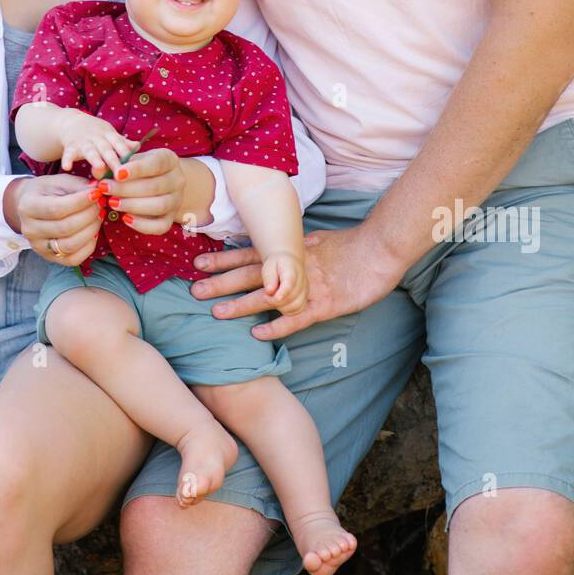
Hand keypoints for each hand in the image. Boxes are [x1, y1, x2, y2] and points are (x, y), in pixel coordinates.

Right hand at [4, 175, 100, 265]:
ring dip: (91, 230)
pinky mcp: (50, 258)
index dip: (80, 202)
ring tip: (99, 216)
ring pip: (70, 246)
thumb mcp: (60, 181)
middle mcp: (30, 230)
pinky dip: (89, 245)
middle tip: (101, 204)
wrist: (32, 207)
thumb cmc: (48, 191)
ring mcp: (39, 247)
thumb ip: (78, 186)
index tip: (96, 193)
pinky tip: (93, 231)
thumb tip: (98, 190)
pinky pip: (74, 259)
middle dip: (89, 215)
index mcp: (28, 207)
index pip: (57, 209)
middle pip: (65, 228)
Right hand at [57, 110, 138, 176]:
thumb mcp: (110, 135)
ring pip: (90, 151)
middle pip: (106, 149)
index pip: (119, 144)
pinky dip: (67, 160)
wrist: (71, 123)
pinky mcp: (70, 147)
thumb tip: (138, 146)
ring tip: (99, 167)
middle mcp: (97, 137)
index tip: (134, 165)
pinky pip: (68, 154)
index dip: (126, 153)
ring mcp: (83, 141)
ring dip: (94, 158)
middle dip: (113, 160)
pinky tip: (67, 167)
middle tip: (120, 173)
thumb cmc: (96, 133)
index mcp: (109, 135)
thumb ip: (122, 143)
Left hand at [97, 147, 187, 235]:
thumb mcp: (130, 161)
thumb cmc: (140, 169)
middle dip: (127, 189)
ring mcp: (176, 200)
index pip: (156, 163)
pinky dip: (142, 225)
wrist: (160, 183)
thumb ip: (114, 165)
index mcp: (169, 159)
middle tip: (105, 189)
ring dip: (133, 205)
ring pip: (159, 206)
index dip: (137, 169)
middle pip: (155, 186)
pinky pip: (161, 226)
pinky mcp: (171, 218)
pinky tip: (125, 218)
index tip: (117, 173)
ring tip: (112, 203)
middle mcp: (177, 179)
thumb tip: (97, 171)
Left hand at [190, 225, 400, 339]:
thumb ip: (293, 249)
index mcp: (289, 251)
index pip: (250, 253)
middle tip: (193, 291)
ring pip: (267, 296)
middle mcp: (293, 267)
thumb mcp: (316, 241)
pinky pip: (297, 317)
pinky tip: (258, 334)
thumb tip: (275, 250)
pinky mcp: (324, 304)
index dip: (223, 259)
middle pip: (250, 274)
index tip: (198, 263)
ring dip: (240, 305)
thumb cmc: (350, 245)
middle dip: (221, 282)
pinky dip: (277, 326)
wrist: (380, 248)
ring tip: (216, 314)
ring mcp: (307, 286)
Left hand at [261, 252, 307, 314]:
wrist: (289, 261)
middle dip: (276, 301)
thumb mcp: (269, 266)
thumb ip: (269, 278)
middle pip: (292, 298)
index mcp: (292, 270)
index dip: (283, 293)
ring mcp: (305, 290)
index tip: (275, 298)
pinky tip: (280, 305)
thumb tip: (270, 291)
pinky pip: (298, 310)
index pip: (290, 283)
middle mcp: (302, 281)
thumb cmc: (276, 264)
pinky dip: (288, 311)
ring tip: (272, 300)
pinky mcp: (305, 297)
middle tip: (265, 297)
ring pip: (296, 306)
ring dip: (282, 307)